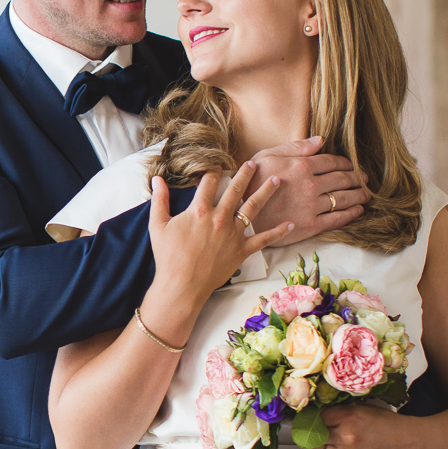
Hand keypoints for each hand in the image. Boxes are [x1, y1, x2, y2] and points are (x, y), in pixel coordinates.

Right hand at [144, 166, 289, 320]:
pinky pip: (264, 239)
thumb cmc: (168, 256)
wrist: (182, 285)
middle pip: (236, 189)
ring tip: (276, 180)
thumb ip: (159, 199)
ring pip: (254, 208)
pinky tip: (290, 224)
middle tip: (254, 163)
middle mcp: (220, 217)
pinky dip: (278, 232)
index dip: (213, 171)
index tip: (217, 165)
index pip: (209, 182)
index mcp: (200, 209)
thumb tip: (157, 179)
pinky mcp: (242, 250)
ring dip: (266, 192)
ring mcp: (234, 234)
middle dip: (245, 174)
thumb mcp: (158, 225)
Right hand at [244, 136, 369, 245]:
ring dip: (359, 195)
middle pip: (342, 179)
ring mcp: (312, 205)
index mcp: (301, 165)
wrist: (240, 213)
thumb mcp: (267, 156)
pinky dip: (352, 213)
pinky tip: (358, 210)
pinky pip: (338, 218)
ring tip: (366, 194)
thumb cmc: (250, 182)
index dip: (346, 163)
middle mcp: (310, 184)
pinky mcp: (311, 225)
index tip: (352, 165)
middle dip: (357, 178)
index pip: (332, 162)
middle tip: (365, 179)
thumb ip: (295, 147)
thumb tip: (320, 140)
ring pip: (344, 198)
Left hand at [302, 403, 422, 448]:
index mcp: (349, 416)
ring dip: (309, 447)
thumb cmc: (386, 425)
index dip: (313, 418)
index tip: (312, 419)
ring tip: (312, 444)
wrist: (407, 445)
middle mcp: (346, 436)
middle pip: (312, 434)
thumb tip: (315, 412)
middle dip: (308, 432)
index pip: (317, 416)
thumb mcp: (362, 408)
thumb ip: (340, 410)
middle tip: (309, 432)